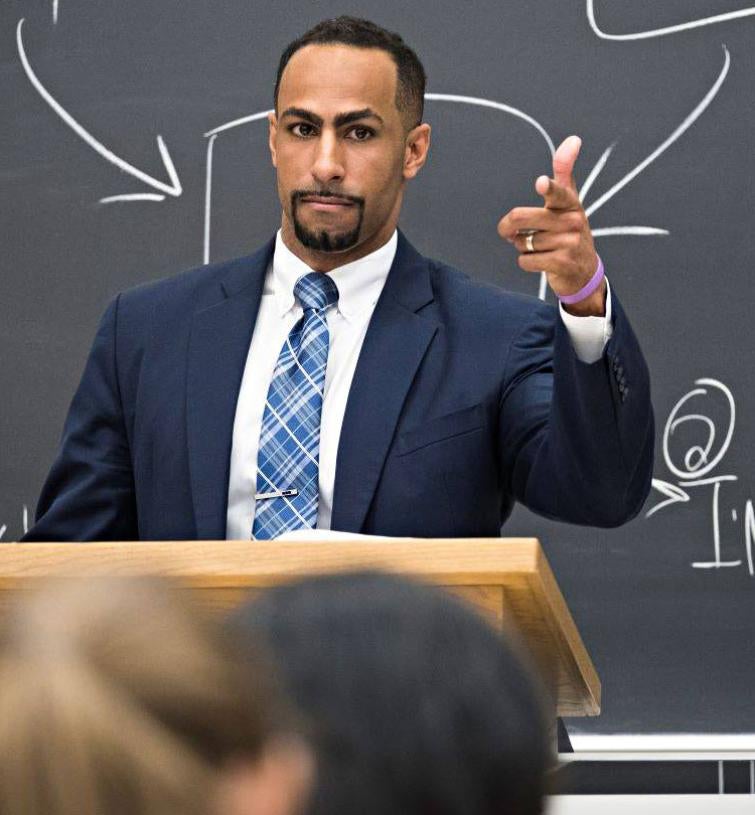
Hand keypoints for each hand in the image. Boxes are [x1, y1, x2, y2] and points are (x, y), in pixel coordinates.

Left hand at [497, 135, 604, 316]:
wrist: (584, 271)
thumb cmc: (569, 231)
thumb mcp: (569, 202)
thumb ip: (564, 171)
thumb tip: (573, 139)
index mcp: (570, 203)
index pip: (558, 192)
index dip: (548, 188)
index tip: (541, 183)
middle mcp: (572, 221)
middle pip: (521, 217)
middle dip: (507, 226)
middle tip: (506, 231)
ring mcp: (569, 243)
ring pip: (522, 242)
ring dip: (521, 246)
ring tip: (538, 247)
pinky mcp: (562, 263)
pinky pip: (526, 260)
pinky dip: (525, 262)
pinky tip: (540, 260)